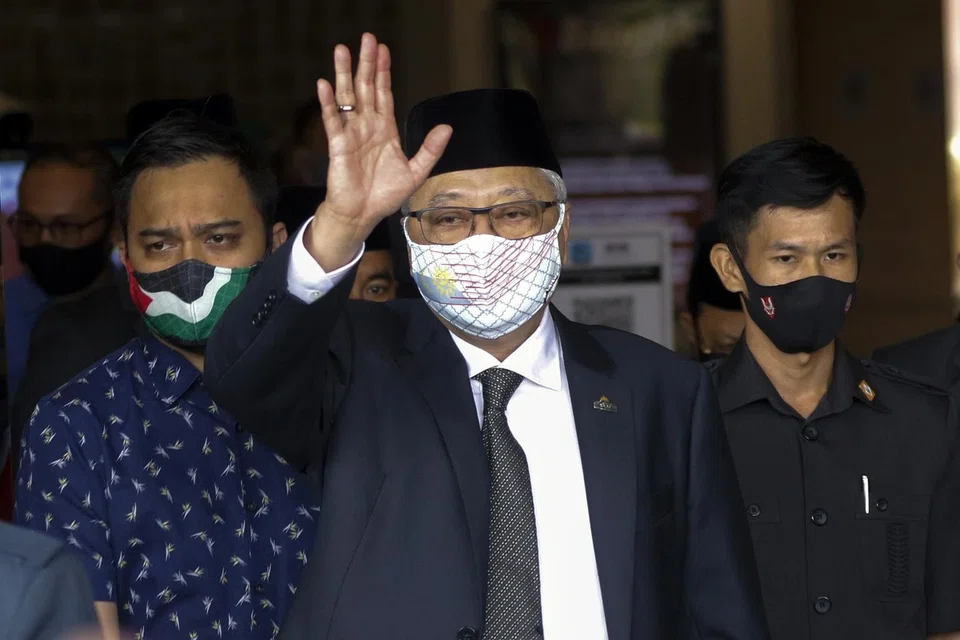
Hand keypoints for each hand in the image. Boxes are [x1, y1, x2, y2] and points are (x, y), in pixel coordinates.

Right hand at [308, 33, 452, 270]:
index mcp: (385, 130)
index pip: (384, 94)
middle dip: (366, 63)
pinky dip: (328, 103)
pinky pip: (332, 120)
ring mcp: (351, 133)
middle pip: (366, 88)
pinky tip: (325, 84)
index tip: (384, 50)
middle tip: (367, 38)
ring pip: (347, 97)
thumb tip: (447, 127)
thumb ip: (430, 149)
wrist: (363, 214)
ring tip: (342, 50)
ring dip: (345, 74)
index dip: (384, 72)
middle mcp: (366, 126)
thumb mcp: (415, 171)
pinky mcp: (338, 145)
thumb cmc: (385, 195)